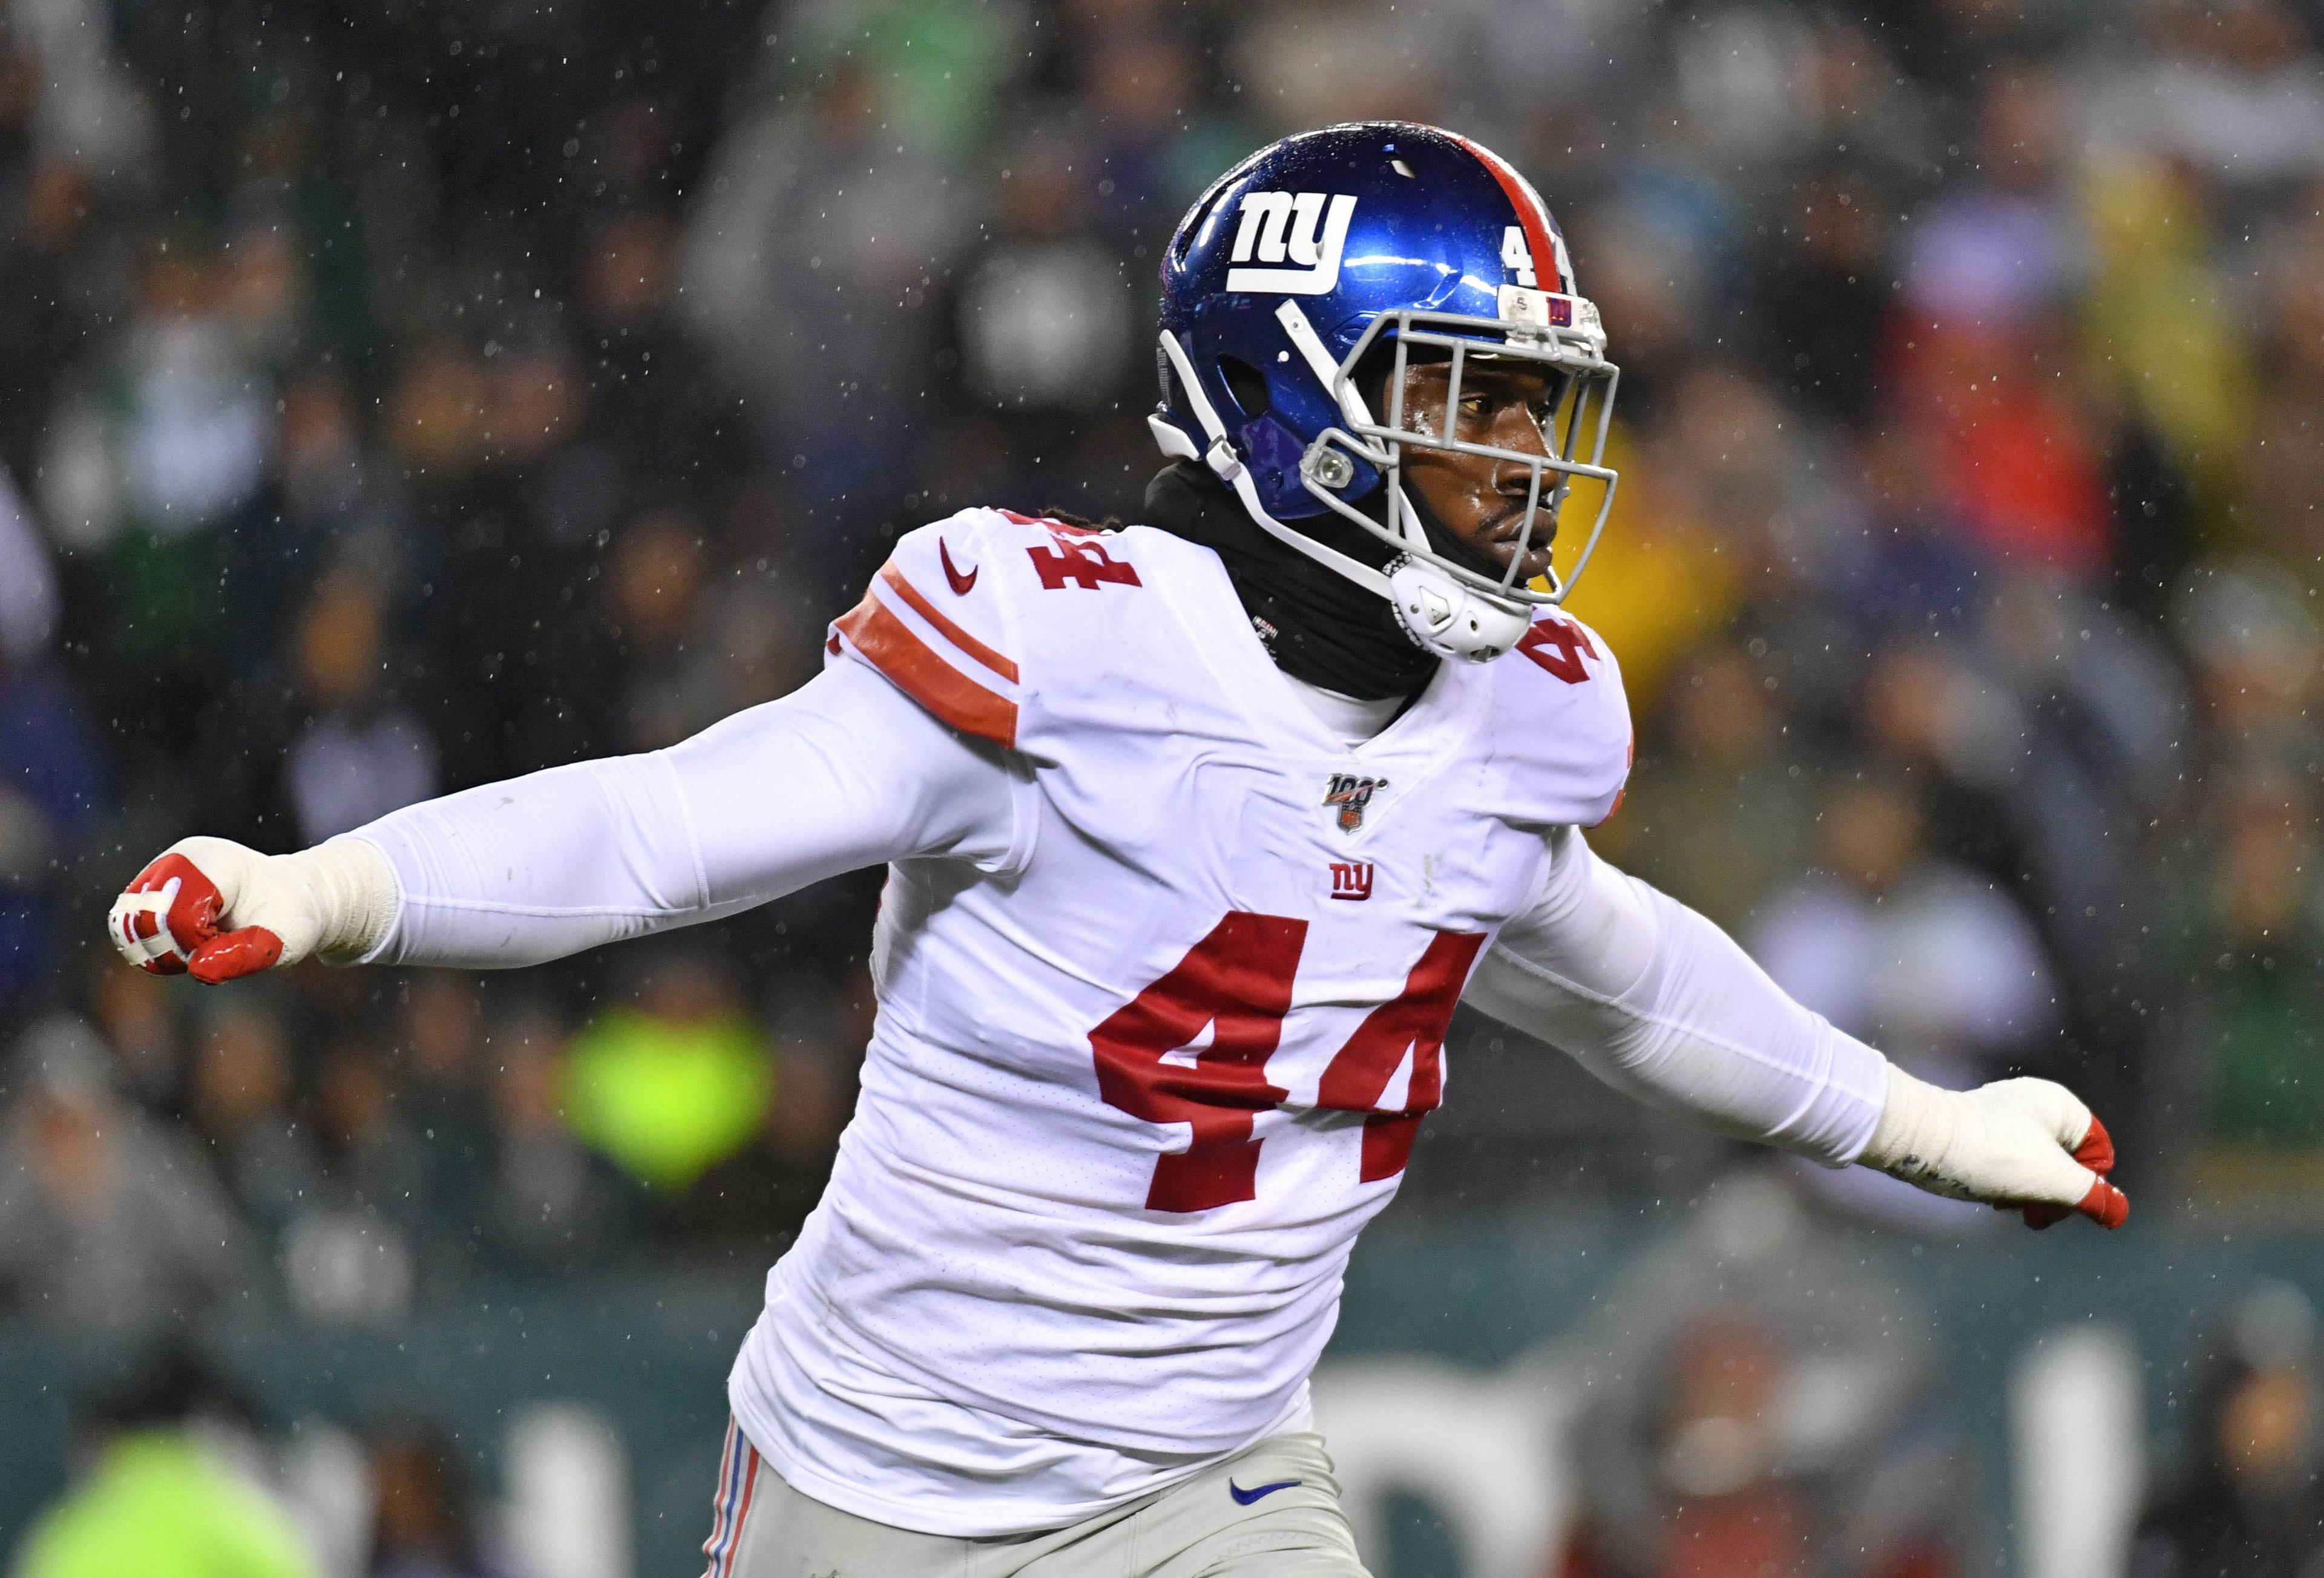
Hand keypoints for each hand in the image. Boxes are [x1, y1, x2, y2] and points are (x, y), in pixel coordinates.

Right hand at [108, 836, 324, 982]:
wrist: (292, 898)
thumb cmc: (292, 915)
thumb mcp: (287, 937)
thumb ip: (246, 954)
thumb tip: (198, 970)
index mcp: (209, 860)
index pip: (176, 913)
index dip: (196, 942)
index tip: (225, 943)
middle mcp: (173, 863)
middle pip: (142, 919)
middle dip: (174, 947)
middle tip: (216, 945)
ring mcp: (156, 878)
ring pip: (127, 927)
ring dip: (160, 949)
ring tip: (204, 944)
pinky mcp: (146, 896)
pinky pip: (127, 931)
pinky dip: (153, 949)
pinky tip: (190, 944)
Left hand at [1862, 1069, 2129, 1229]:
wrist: (1919, 1140)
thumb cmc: (1992, 1152)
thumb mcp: (2053, 1178)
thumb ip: (2092, 1195)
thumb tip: (2117, 1211)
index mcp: (2059, 1104)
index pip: (2098, 1152)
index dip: (2088, 1182)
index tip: (2065, 1198)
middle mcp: (2033, 1106)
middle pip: (2066, 1164)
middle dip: (2053, 1194)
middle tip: (2034, 1213)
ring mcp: (2003, 1120)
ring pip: (2035, 1170)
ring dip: (2027, 1194)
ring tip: (2004, 1201)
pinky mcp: (1978, 1135)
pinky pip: (2006, 1167)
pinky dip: (2003, 1185)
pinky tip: (1987, 1195)